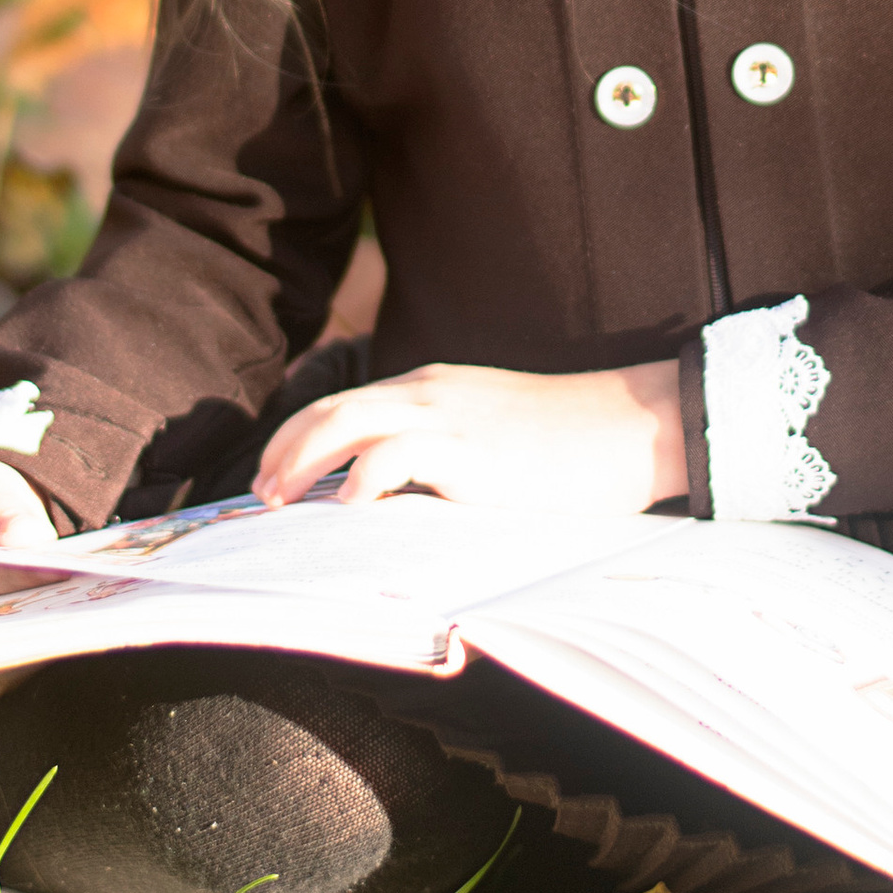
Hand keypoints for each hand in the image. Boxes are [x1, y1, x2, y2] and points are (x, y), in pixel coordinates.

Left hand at [252, 359, 685, 524]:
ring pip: (346, 422)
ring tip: (280, 500)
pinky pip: (396, 454)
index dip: (297, 437)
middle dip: (283, 450)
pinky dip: (362, 477)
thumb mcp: (492, 435)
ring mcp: (448, 417)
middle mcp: (428, 392)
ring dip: (302, 462)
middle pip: (328, 408)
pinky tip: (349, 505)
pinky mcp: (471, 450)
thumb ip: (444, 452)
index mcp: (431, 388)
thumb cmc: (572, 443)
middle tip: (261, 492)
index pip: (344, 403)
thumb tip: (399, 499)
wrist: (632, 425)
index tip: (274, 474)